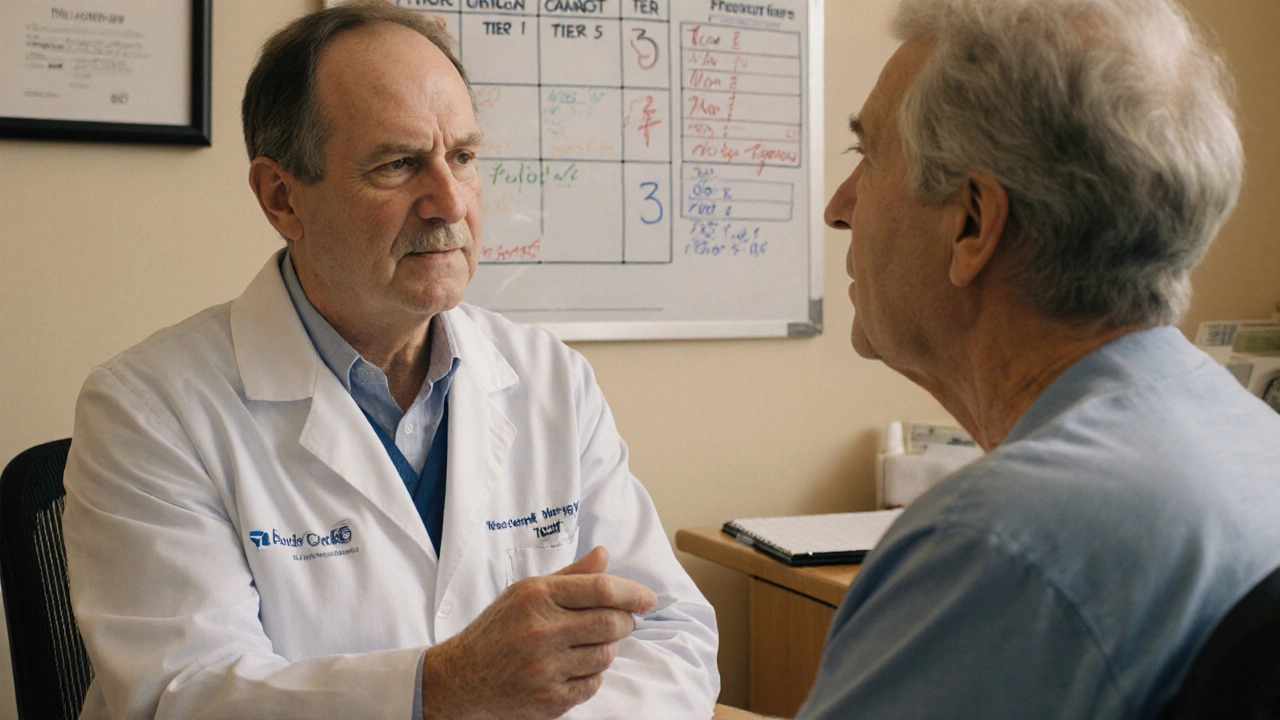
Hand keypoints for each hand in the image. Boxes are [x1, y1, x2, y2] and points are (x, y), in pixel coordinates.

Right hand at [420, 546, 657, 719]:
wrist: (460, 678)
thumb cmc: (497, 630)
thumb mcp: (525, 592)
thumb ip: (570, 576)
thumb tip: (604, 556)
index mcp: (537, 597)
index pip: (601, 590)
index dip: (633, 593)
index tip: (648, 599)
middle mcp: (542, 631)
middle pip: (611, 623)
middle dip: (625, 621)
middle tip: (621, 621)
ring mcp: (545, 669)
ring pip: (606, 655)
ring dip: (607, 648)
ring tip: (588, 644)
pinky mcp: (549, 699)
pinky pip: (592, 683)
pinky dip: (591, 674)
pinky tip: (573, 666)